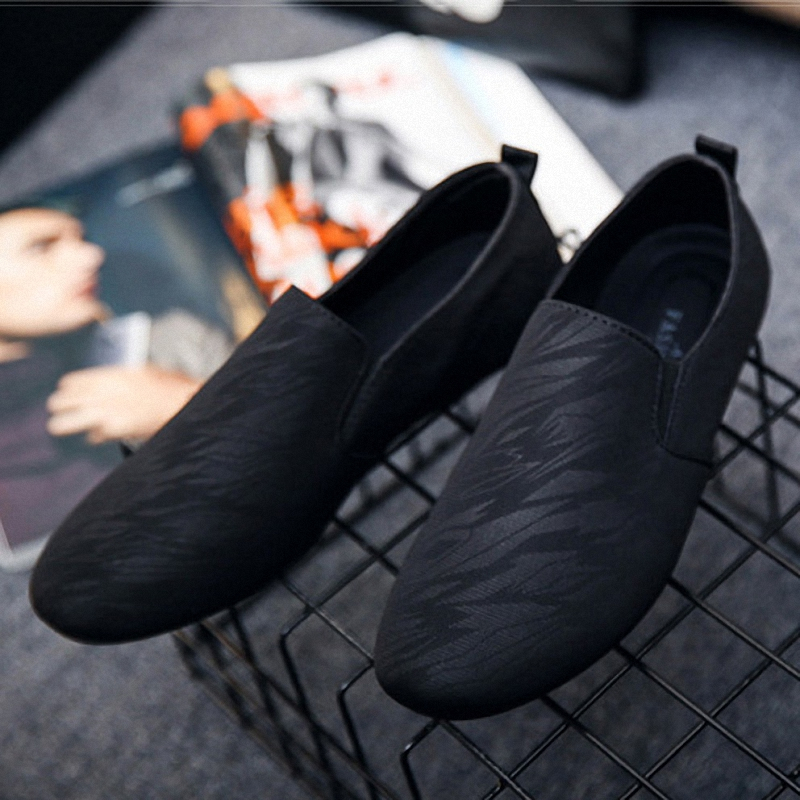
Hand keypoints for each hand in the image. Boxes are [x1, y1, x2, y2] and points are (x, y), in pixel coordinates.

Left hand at [46, 365, 201, 443]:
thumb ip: (117, 379)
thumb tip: (104, 382)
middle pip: (58, 403)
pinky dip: (97, 438)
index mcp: (107, 376)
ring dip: (67, 426)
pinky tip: (105, 436)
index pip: (68, 384)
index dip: (69, 392)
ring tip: (73, 429)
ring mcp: (105, 412)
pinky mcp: (114, 429)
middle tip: (71, 415)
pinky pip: (92, 437)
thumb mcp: (140, 372)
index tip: (76, 398)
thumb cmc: (168, 386)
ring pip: (61, 424)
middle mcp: (100, 393)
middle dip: (62, 410)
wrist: (185, 401)